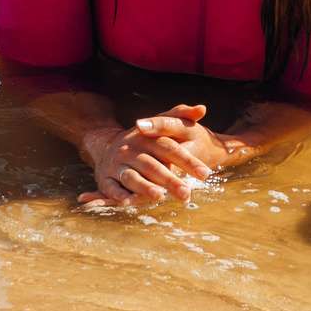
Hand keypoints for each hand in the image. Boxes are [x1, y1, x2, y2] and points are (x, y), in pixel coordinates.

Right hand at [77, 104, 219, 206]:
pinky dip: (118, 194)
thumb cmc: (145, 139)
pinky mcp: (105, 178)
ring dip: (143, 187)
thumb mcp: (161, 123)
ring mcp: (117, 164)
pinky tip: (128, 202)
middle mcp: (131, 150)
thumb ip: (182, 115)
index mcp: (147, 137)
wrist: (108, 146)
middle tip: (186, 193)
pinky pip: (110, 187)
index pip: (169, 148)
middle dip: (169, 180)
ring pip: (131, 176)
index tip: (204, 173)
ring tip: (158, 196)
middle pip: (152, 165)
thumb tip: (202, 108)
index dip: (187, 160)